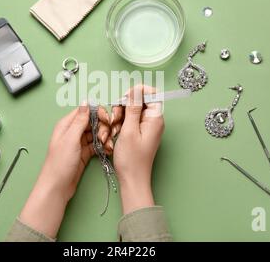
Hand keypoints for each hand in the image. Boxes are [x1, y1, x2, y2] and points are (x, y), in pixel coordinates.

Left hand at [19, 104, 109, 238]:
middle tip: (105, 137)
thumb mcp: (70, 139)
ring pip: (96, 133)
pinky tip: (107, 151)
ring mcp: (79, 143)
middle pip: (93, 122)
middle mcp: (73, 131)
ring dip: (104, 138)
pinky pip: (96, 145)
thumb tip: (85, 102)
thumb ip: (79, 120)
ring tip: (107, 146)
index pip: (85, 111)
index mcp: (67, 125)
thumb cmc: (60, 163)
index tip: (107, 120)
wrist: (57, 187)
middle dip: (102, 127)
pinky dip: (102, 146)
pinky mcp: (84, 153)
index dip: (98, 113)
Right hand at [111, 85, 164, 213]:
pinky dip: (120, 124)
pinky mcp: (139, 132)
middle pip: (139, 101)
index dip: (137, 93)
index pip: (152, 94)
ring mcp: (146, 127)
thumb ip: (132, 107)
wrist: (132, 179)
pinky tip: (114, 134)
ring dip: (120, 116)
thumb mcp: (129, 130)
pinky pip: (129, 121)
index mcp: (155, 118)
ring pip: (131, 110)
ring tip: (114, 129)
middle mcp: (153, 121)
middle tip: (115, 118)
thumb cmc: (132, 159)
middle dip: (124, 106)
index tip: (125, 99)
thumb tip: (136, 89)